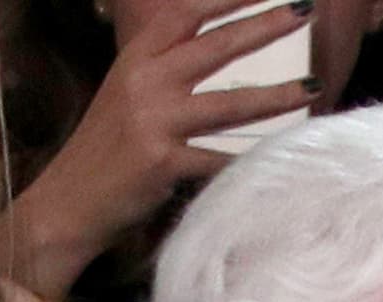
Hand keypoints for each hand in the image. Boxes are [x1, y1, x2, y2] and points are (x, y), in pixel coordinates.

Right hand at [12, 0, 314, 287]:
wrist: (69, 201)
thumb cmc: (107, 151)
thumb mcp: (127, 94)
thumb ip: (164, 70)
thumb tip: (211, 51)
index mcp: (137, 58)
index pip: (187, 11)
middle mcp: (145, 82)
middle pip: (216, 45)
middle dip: (265, 25)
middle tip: (304, 9)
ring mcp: (153, 122)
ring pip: (229, 104)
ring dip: (277, 96)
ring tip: (314, 87)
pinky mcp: (162, 164)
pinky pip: (218, 161)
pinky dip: (250, 162)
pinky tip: (280, 160)